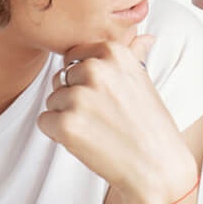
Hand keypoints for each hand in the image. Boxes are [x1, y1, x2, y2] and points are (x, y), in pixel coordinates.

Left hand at [36, 35, 196, 203]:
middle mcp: (95, 69)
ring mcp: (79, 96)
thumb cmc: (151, 125)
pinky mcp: (67, 123)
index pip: (74, 56)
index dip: (84, 81)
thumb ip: (134, 54)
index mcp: (113, 52)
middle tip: (102, 118)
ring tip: (97, 131)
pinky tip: (85, 142)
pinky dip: (58, 135)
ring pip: (52, 100)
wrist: (158, 167)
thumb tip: (145, 36)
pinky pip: (44, 121)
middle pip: (61, 78)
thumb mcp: (143, 81)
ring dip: (67, 117)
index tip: (104, 98)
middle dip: (74, 99)